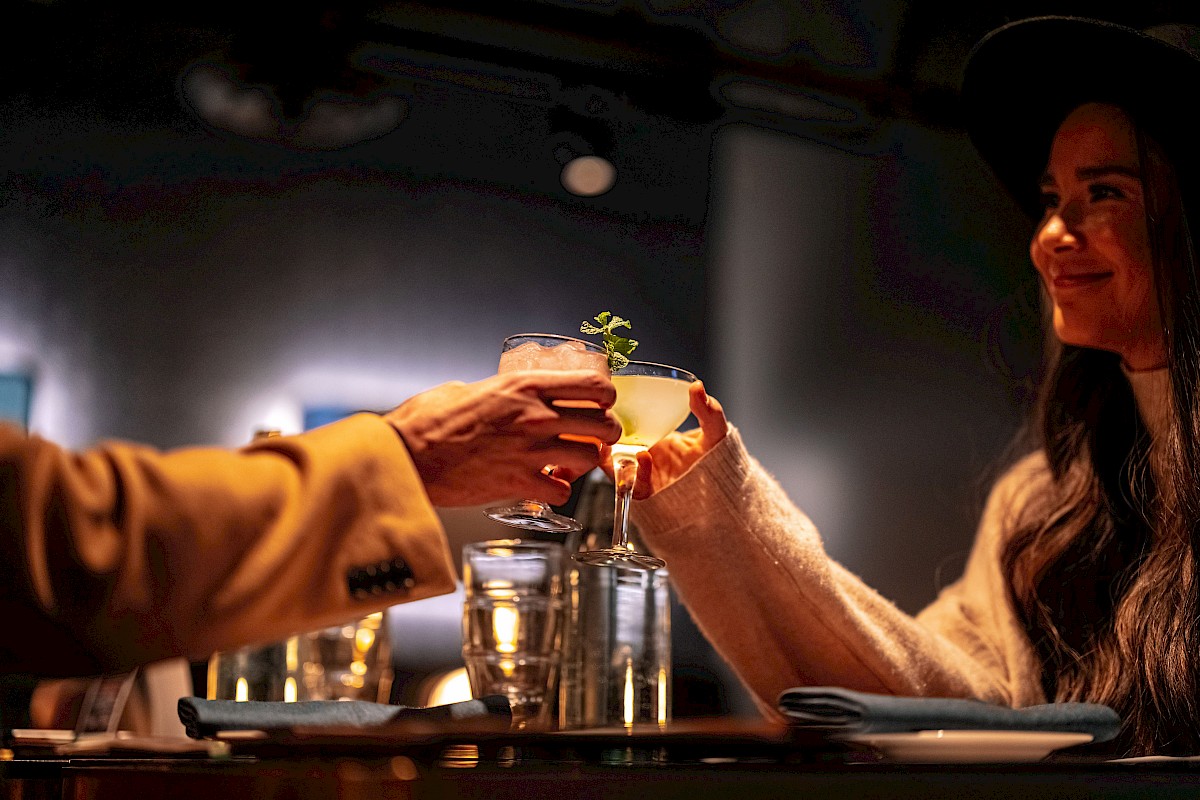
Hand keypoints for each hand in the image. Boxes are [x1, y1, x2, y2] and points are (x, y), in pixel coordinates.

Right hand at [387, 370, 621, 506]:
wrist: (407, 456)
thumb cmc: (428, 421)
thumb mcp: (469, 389)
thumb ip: (497, 391)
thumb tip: (503, 395)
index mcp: (525, 386)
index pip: (593, 385)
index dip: (606, 396)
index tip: (602, 403)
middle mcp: (536, 416)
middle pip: (603, 425)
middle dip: (606, 433)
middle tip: (596, 437)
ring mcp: (531, 452)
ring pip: (589, 459)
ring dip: (584, 463)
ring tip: (570, 463)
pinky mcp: (519, 484)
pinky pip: (562, 491)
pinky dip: (558, 491)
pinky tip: (545, 485)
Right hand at [603, 380, 727, 498]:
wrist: (722, 496)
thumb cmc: (716, 464)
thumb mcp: (714, 433)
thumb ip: (709, 411)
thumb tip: (697, 386)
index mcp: (654, 438)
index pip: (626, 424)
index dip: (615, 414)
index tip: (614, 403)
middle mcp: (644, 455)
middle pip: (613, 443)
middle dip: (606, 433)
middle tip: (609, 420)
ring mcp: (643, 476)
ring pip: (615, 465)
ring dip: (613, 453)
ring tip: (622, 438)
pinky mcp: (647, 496)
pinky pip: (632, 487)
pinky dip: (635, 473)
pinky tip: (644, 458)